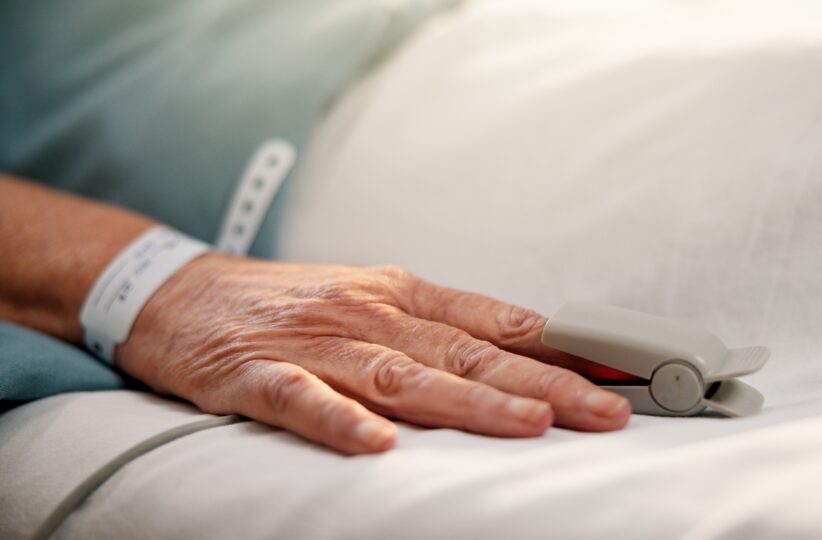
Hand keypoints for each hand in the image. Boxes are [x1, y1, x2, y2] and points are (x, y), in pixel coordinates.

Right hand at [117, 254, 630, 453]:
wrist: (180, 290)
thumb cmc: (294, 301)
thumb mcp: (376, 298)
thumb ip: (442, 326)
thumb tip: (525, 348)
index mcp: (403, 294)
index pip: (496, 321)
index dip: (561, 348)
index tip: (619, 370)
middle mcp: (371, 314)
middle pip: (467, 352)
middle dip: (543, 385)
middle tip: (605, 410)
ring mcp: (316, 344)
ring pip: (403, 375)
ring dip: (469, 402)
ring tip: (529, 425)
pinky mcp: (257, 373)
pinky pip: (302, 401)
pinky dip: (341, 421)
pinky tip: (378, 445)